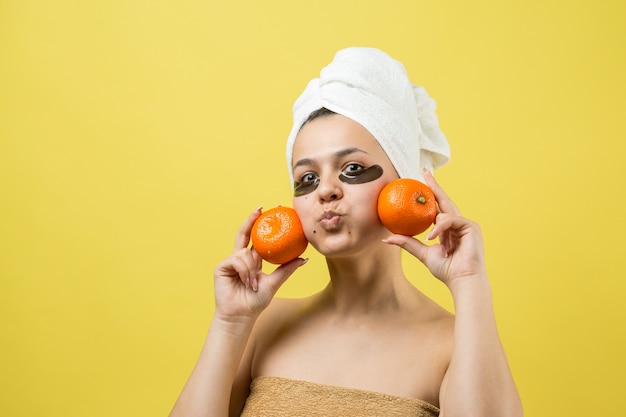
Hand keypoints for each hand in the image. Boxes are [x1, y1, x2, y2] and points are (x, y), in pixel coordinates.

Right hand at [213, 207, 306, 320]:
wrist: (241, 315)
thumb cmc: (255, 302)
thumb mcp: (274, 282)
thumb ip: (287, 269)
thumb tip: (304, 258)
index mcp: (252, 260)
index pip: (257, 237)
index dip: (262, 223)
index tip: (271, 210)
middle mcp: (240, 257)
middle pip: (245, 233)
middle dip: (251, 219)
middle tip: (261, 209)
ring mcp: (230, 261)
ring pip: (245, 252)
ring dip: (252, 268)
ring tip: (254, 283)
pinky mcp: (221, 266)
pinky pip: (237, 259)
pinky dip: (245, 270)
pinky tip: (247, 282)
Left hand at [383, 169, 486, 289]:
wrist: (462, 280)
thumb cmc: (446, 269)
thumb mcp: (422, 253)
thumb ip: (407, 243)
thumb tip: (387, 238)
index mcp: (447, 227)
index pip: (438, 205)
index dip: (431, 191)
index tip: (422, 178)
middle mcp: (457, 222)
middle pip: (444, 199)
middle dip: (434, 185)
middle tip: (424, 172)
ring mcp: (466, 223)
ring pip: (446, 211)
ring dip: (435, 222)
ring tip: (429, 240)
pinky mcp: (471, 226)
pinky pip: (450, 220)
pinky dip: (440, 228)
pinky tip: (432, 238)